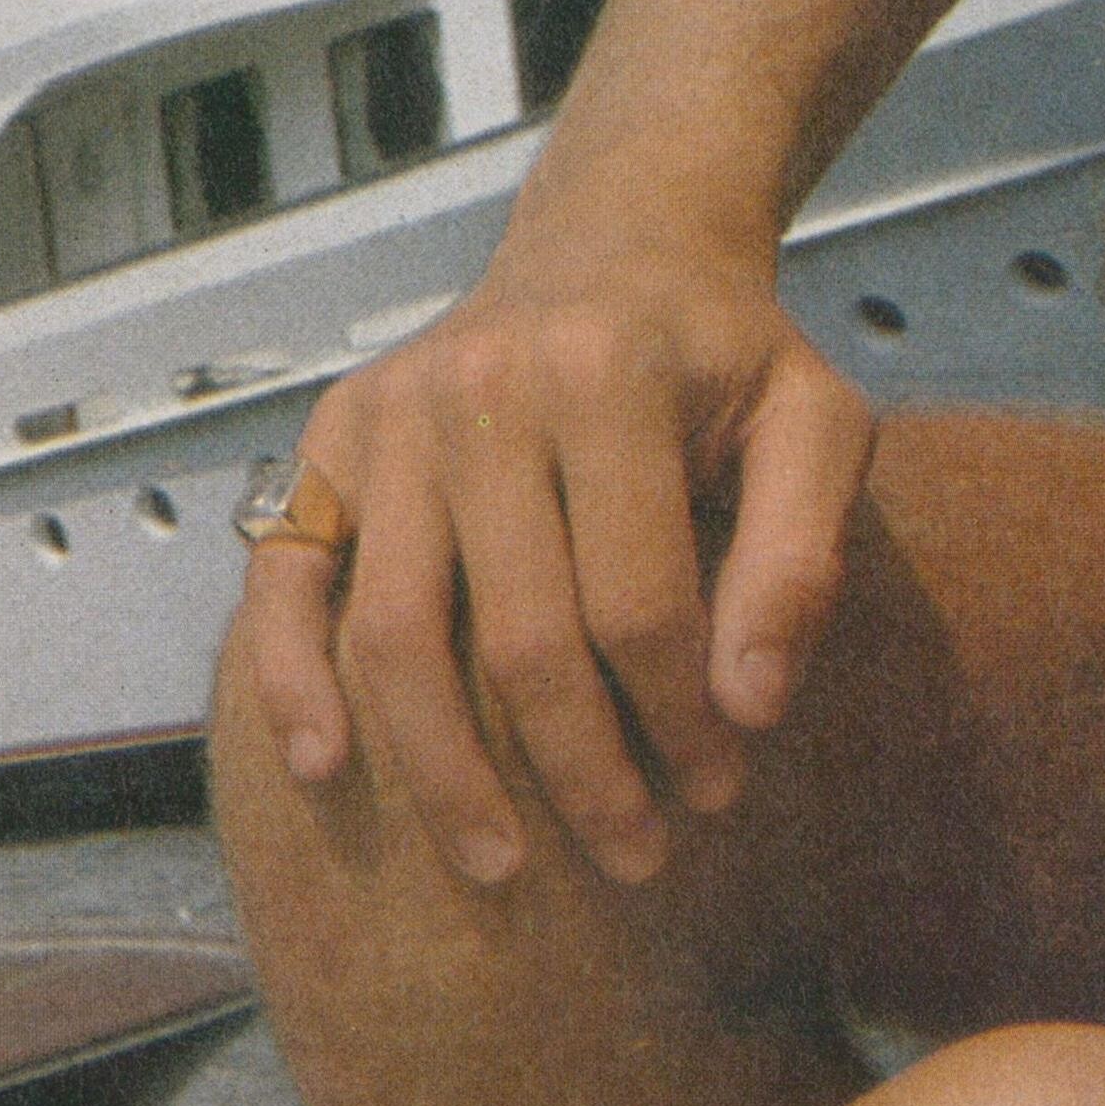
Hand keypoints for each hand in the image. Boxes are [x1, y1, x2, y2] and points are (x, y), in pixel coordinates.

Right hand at [234, 227, 874, 889]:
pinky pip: (288, 576)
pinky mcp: (332, 441)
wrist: (617, 240)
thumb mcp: (817, 424)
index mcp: (607, 380)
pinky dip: (290, 677)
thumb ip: (802, 556)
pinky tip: (324, 769)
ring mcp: (393, 418)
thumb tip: (752, 704)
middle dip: (586, 775)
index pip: (641, 607)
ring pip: (401, 636)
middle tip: (634, 859)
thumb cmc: (724, 354)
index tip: (717, 793)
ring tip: (500, 864)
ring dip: (447, 774)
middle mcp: (482, 391)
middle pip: (523, 641)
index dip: (683, 724)